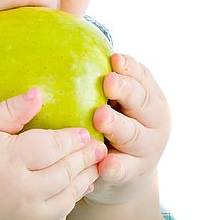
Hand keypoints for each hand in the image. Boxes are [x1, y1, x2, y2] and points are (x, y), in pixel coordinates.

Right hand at [0, 87, 106, 219]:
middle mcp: (22, 190)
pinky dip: (70, 200)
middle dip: (85, 157)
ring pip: (68, 196)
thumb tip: (38, 93)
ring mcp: (26, 214)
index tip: (84, 131)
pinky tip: (75, 186)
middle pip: (66, 171)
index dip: (72, 138)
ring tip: (93, 165)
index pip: (52, 147)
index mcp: (9, 161)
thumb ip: (10, 110)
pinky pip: (59, 216)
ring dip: (84, 179)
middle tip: (98, 146)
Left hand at [85, 53, 170, 205]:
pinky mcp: (134, 174)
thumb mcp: (116, 101)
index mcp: (150, 97)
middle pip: (143, 103)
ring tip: (100, 118)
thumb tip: (66, 45)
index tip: (114, 59)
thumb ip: (103, 80)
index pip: (143, 78)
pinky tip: (104, 163)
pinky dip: (115, 167)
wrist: (125, 172)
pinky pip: (124, 170)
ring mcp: (147, 149)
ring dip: (117, 125)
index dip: (130, 67)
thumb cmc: (113, 123)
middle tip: (108, 83)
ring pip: (134, 135)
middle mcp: (153, 121)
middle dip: (126, 91)